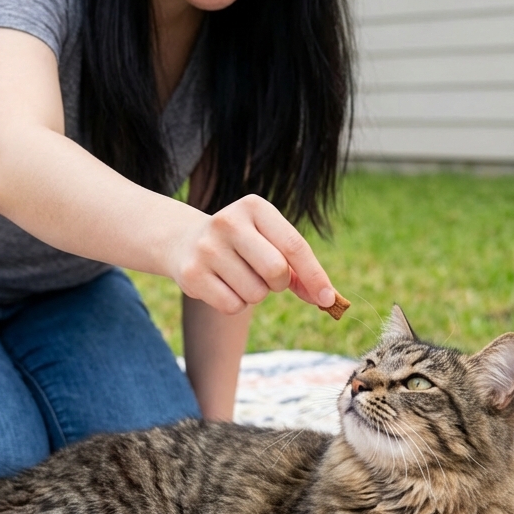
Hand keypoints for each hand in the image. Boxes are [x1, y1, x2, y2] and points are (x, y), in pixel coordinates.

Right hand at [169, 195, 336, 314]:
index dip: (315, 276)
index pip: (294, 245)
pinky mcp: (192, 274)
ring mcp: (207, 248)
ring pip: (255, 293)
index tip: (328, 299)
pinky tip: (223, 285)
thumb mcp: (269, 240)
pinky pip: (233, 306)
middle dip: (279, 283)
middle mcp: (228, 222)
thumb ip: (297, 267)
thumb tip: (326, 298)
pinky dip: (236, 304)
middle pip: (276, 271)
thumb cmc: (242, 244)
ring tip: (239, 276)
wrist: (185, 241)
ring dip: (255, 294)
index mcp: (254, 207)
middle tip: (266, 277)